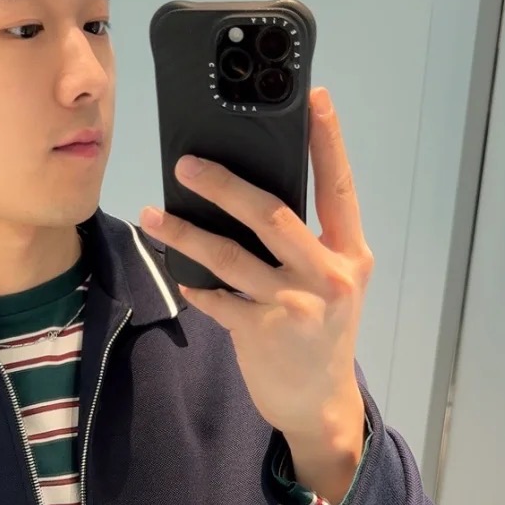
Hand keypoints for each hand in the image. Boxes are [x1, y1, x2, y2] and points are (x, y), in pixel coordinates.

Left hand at [140, 87, 374, 444]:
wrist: (320, 404)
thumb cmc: (321, 335)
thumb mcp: (335, 285)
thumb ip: (310, 245)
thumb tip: (253, 196)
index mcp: (351, 255)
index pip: (339, 188)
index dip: (329, 142)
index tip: (314, 99)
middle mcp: (328, 275)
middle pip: (270, 214)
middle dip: (224, 185)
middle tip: (187, 164)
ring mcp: (295, 305)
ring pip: (229, 256)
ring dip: (185, 234)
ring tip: (153, 216)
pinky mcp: (263, 332)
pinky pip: (216, 299)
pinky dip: (196, 287)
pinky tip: (183, 279)